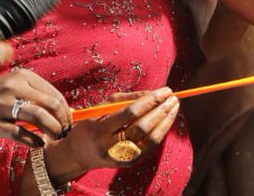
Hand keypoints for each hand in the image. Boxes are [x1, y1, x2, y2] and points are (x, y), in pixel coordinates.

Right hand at [0, 68, 71, 147]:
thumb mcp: (14, 86)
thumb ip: (37, 94)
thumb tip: (67, 110)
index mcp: (22, 75)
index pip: (54, 94)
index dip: (66, 110)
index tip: (69, 120)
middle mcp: (13, 86)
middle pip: (50, 105)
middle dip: (63, 120)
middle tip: (65, 130)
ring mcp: (1, 104)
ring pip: (39, 117)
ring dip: (53, 129)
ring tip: (56, 137)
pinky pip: (19, 134)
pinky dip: (34, 140)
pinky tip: (40, 143)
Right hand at [44, 89, 178, 182]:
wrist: (79, 154)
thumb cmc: (93, 123)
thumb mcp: (103, 106)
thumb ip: (128, 98)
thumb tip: (155, 93)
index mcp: (100, 130)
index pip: (129, 114)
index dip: (150, 101)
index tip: (165, 90)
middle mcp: (110, 147)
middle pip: (142, 127)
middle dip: (161, 110)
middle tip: (173, 97)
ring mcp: (121, 157)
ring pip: (150, 139)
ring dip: (166, 121)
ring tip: (174, 106)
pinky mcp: (130, 163)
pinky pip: (150, 146)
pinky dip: (162, 131)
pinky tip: (167, 119)